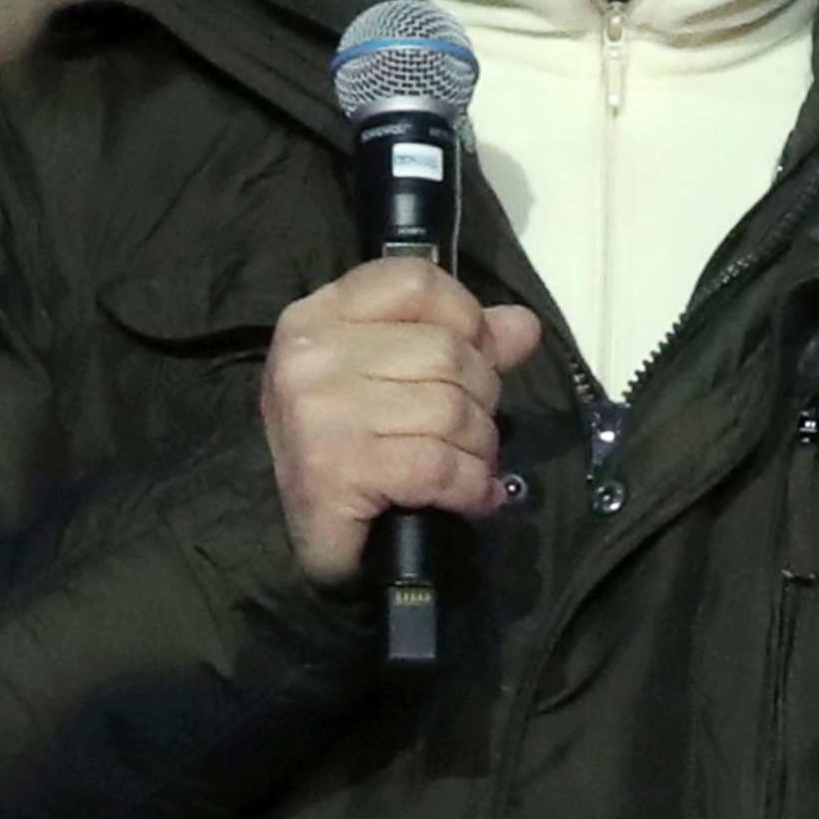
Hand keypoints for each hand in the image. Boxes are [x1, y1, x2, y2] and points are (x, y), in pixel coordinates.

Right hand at [259, 258, 541, 589]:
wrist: (295, 537)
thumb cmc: (344, 446)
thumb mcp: (389, 376)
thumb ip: (457, 341)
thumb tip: (523, 326)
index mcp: (318, 317)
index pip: (414, 281)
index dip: (465, 315)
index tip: (476, 354)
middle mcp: (312, 355)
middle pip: (444, 349)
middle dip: (480, 395)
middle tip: (471, 429)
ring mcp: (321, 411)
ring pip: (450, 409)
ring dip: (479, 447)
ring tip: (470, 464)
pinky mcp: (338, 469)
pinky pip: (440, 466)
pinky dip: (470, 486)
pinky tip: (471, 495)